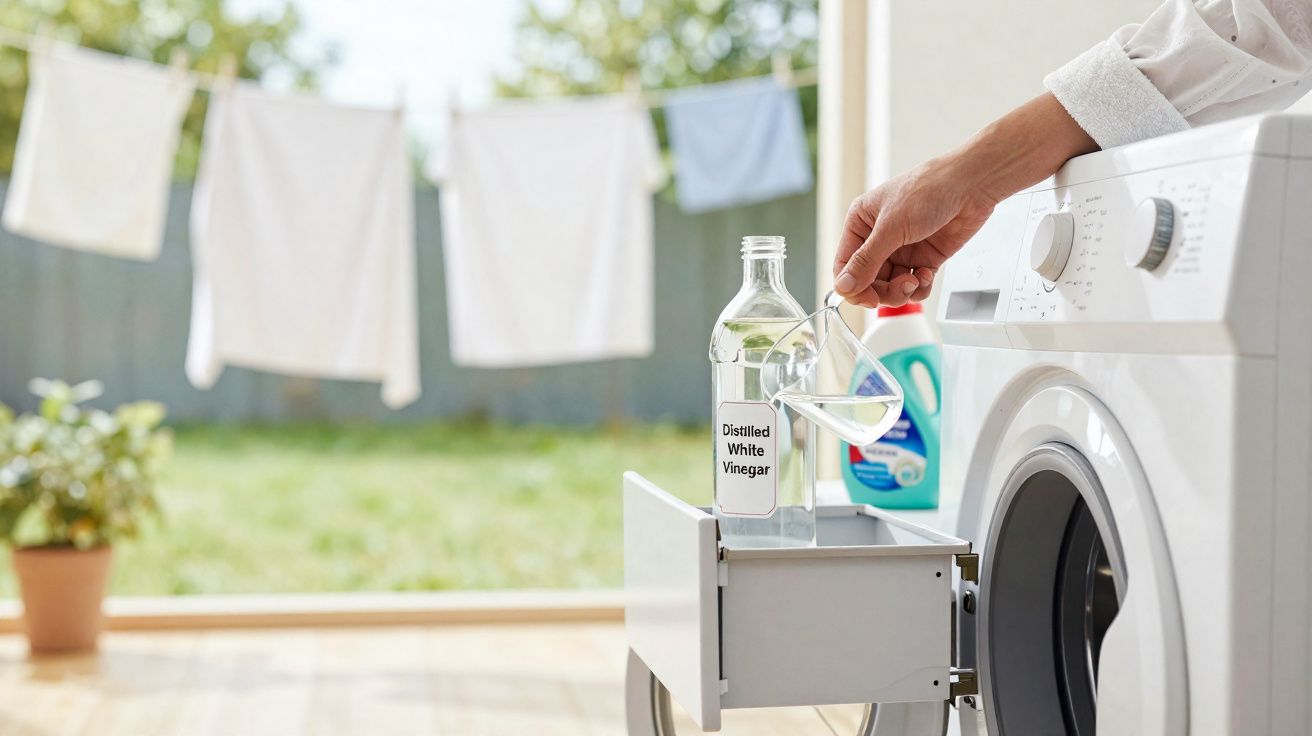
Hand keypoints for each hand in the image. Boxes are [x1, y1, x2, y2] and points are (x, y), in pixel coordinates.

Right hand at [833, 163, 995, 307]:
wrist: (971, 184)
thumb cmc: (928, 191)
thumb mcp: (891, 228)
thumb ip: (866, 261)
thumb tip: (842, 287)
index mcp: (861, 223)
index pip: (845, 265)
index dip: (853, 286)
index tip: (868, 298)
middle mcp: (878, 238)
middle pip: (868, 281)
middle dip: (883, 290)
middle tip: (900, 289)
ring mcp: (902, 249)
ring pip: (890, 286)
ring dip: (902, 290)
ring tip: (915, 280)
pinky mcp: (924, 258)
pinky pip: (913, 284)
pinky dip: (919, 286)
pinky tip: (926, 274)